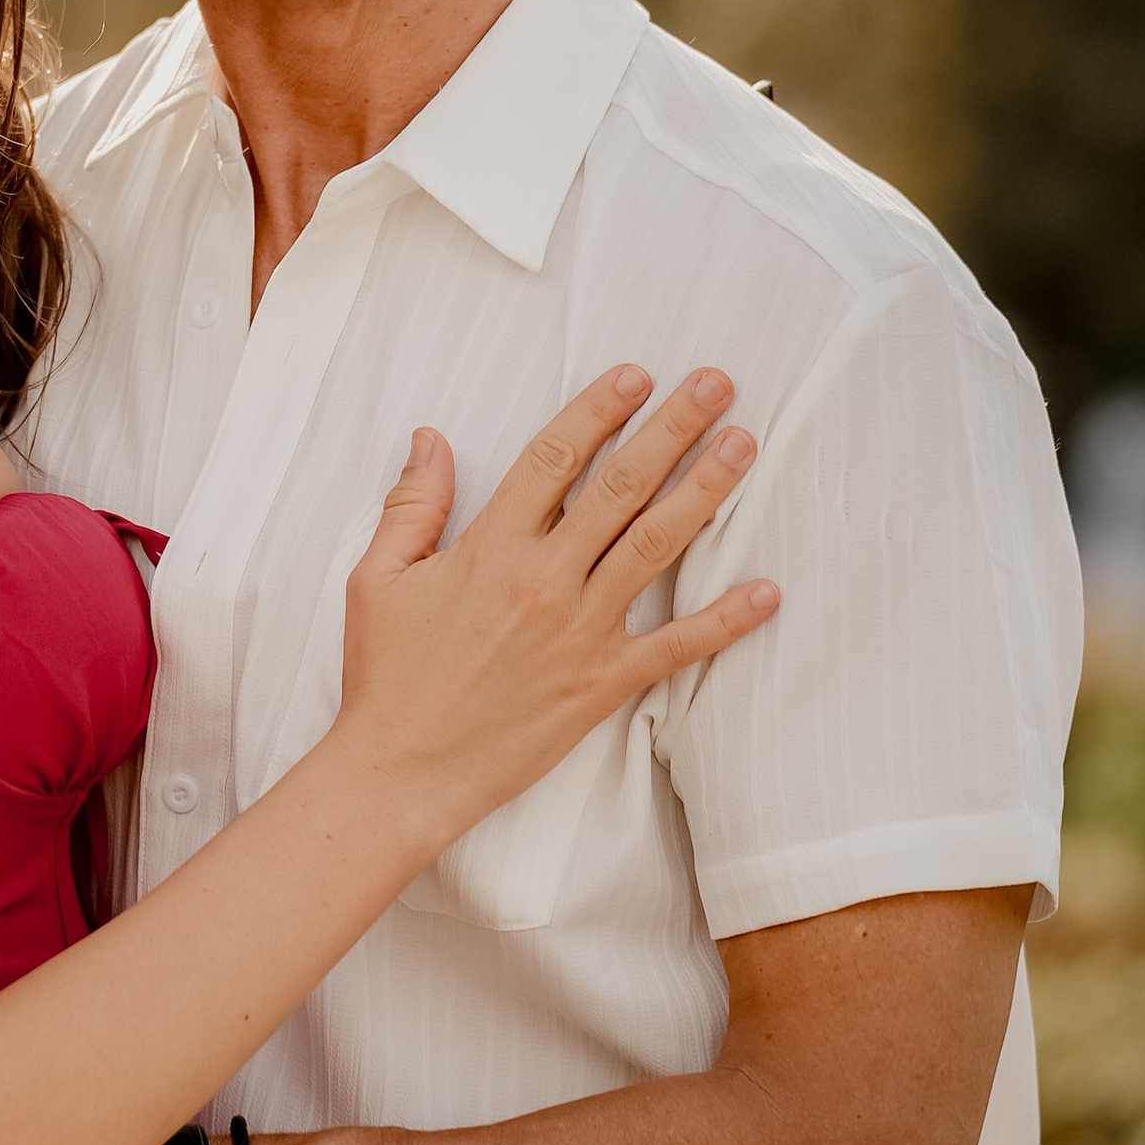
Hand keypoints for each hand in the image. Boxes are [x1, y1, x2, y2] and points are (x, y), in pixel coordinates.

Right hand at [338, 367, 777, 851]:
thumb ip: (412, 503)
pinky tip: (766, 591)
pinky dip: (724, 621)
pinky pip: (674, 647)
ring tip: (743, 445)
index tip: (636, 374)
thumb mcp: (378, 577)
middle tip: (717, 385)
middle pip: (620, 486)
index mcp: (490, 547)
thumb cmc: (386, 675)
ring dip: (705, 492)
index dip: (598, 410)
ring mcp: (579, 632)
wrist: (402, 770)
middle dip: (672, 428)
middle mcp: (543, 579)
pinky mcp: (601, 684)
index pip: (554, 457)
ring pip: (654, 546)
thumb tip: (431, 437)